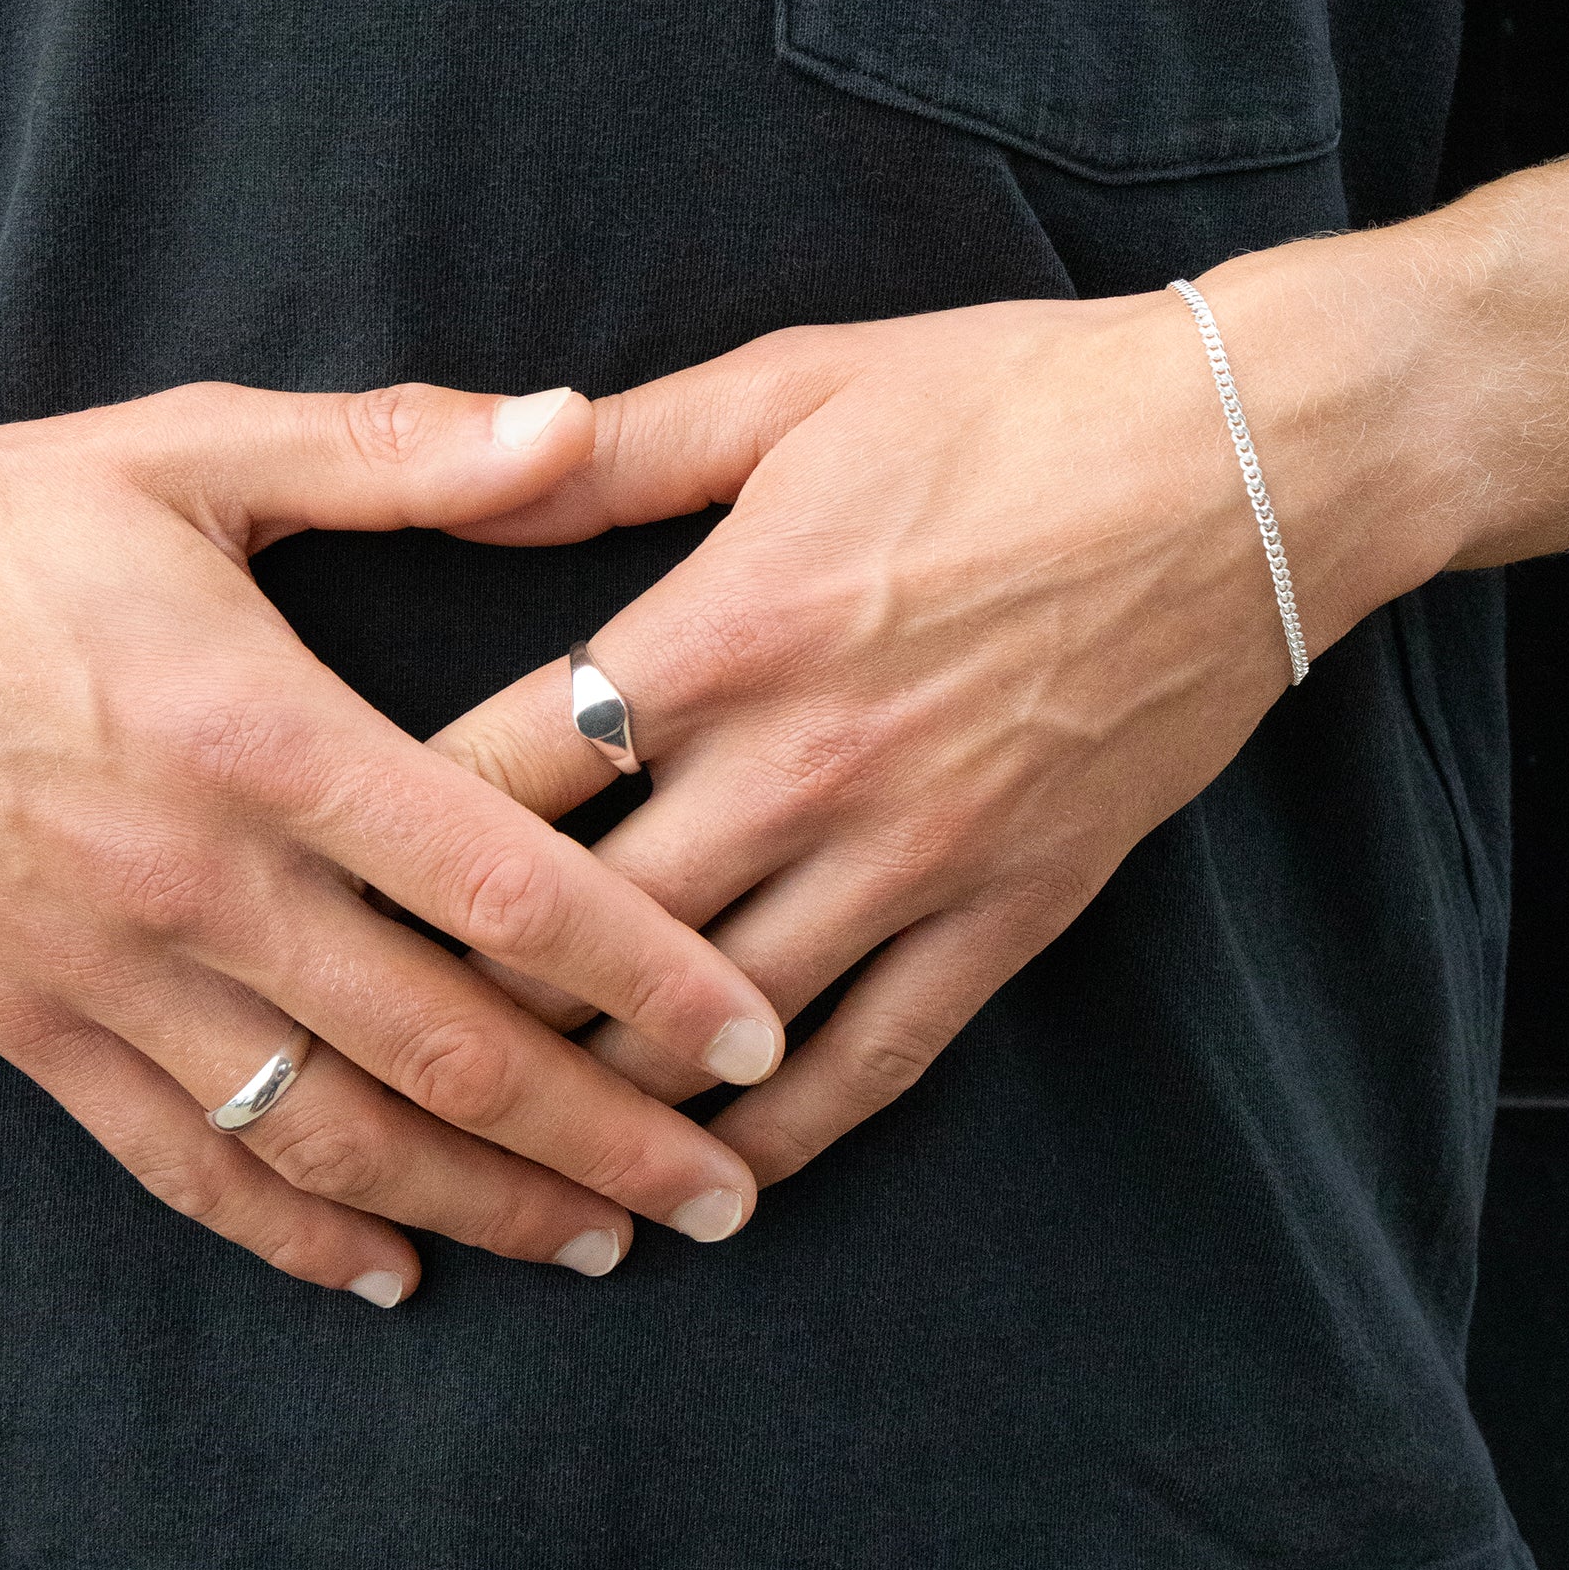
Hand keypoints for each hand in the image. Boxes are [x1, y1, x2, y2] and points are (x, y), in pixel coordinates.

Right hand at [0, 320, 783, 1301]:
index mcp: (261, 735)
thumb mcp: (195, 449)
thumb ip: (401, 449)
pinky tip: (391, 1276)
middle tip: (720, 1198)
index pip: (501, 887)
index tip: (750, 1041)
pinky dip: (292, 1236)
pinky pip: (181, 1163)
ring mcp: (111, 973)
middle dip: (602, 1139)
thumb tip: (578, 423)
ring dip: (479, 1207)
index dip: (645, 975)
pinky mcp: (36, 1025)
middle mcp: (198, 881)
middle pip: (442, 1051)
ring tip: (599, 1245)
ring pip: (328, 1137)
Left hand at [433, 269, 1455, 1184]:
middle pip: (580, 935)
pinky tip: (723, 1185)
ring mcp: (911, 853)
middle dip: (468, 1007)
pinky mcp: (1011, 910)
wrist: (1249, 464)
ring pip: (712, 1026)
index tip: (320, 898)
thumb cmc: (1010, 404)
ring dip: (603, 1101)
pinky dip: (791, 1137)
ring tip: (517, 1150)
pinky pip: (881, 1060)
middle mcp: (799, 764)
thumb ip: (620, 451)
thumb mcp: (797, 384)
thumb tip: (479, 472)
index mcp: (721, 629)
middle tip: (382, 1057)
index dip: (389, 848)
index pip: (503, 776)